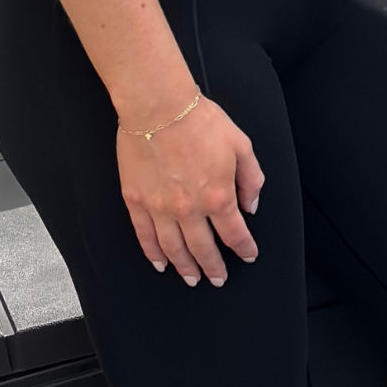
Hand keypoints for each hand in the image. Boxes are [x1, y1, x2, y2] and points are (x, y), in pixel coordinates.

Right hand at [116, 92, 264, 282]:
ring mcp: (159, 208)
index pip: (234, 234)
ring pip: (174, 249)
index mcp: (218, 196)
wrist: (158, 107)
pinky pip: (145, 236)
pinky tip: (160, 263)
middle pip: (203, 249)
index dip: (244, 249)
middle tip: (218, 279)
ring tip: (192, 279)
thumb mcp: (241, 145)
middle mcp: (189, 209)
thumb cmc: (201, 121)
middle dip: (214, 268)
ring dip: (185, 267)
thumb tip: (251, 205)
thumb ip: (251, 179)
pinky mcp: (135, 202)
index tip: (248, 255)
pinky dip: (153, 254)